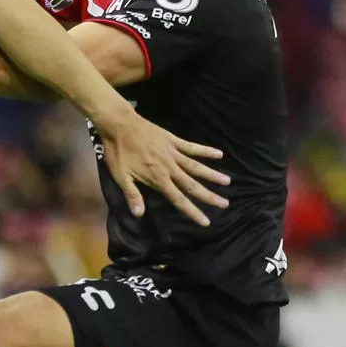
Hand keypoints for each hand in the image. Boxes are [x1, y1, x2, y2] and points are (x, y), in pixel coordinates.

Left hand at [95, 108, 230, 224]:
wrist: (119, 124)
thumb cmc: (118, 152)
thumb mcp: (120, 176)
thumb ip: (132, 195)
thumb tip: (139, 215)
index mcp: (158, 179)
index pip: (178, 199)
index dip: (192, 211)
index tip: (205, 221)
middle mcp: (170, 167)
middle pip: (192, 185)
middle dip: (209, 196)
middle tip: (224, 204)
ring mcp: (173, 153)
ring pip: (197, 166)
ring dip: (212, 175)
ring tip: (227, 182)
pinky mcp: (173, 140)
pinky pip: (192, 147)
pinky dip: (206, 151)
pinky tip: (219, 154)